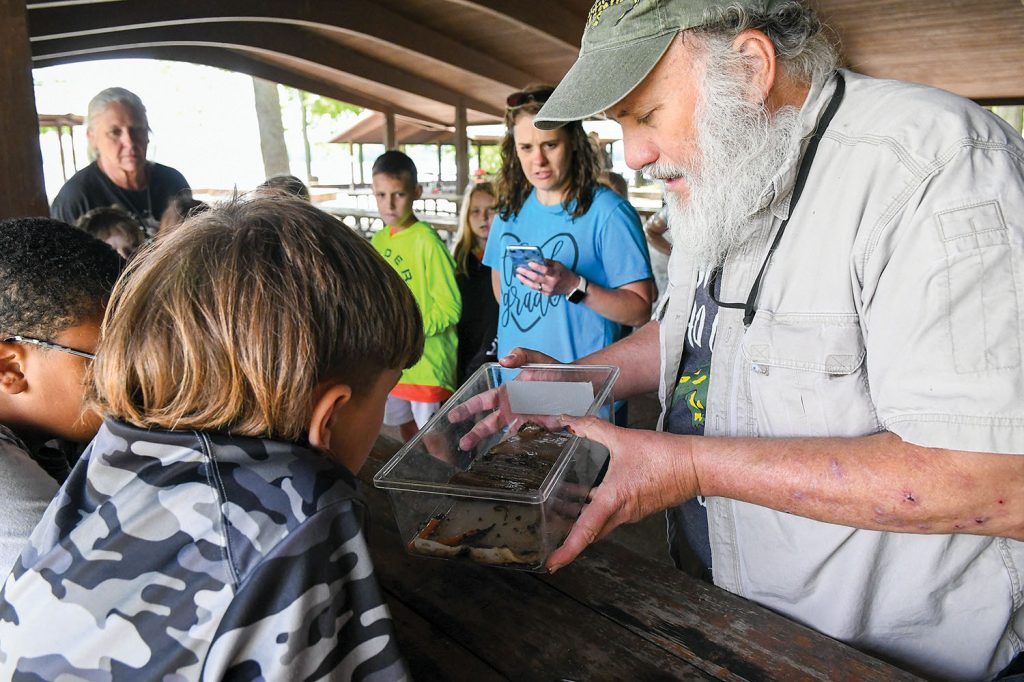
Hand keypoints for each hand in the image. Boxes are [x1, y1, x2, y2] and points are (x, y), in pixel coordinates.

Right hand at [446, 347, 562, 449]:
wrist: (579, 385)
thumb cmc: (555, 370)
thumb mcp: (538, 359)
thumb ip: (521, 355)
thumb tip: (504, 360)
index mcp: (508, 393)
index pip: (483, 401)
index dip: (467, 408)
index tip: (452, 415)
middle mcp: (513, 409)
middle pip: (489, 423)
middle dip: (475, 433)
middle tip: (462, 444)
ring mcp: (525, 421)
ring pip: (503, 436)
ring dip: (491, 445)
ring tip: (479, 456)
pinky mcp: (539, 430)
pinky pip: (524, 441)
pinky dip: (514, 450)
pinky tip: (504, 459)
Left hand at [516, 260, 578, 296]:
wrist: (572, 286)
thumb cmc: (564, 273)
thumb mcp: (558, 265)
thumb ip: (547, 262)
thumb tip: (535, 259)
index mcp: (556, 274)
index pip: (545, 270)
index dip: (537, 267)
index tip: (529, 263)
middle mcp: (552, 283)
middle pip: (536, 278)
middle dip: (526, 273)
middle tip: (518, 268)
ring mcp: (549, 290)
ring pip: (533, 286)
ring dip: (524, 280)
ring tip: (518, 275)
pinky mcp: (547, 294)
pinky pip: (536, 288)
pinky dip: (530, 283)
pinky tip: (524, 279)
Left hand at [545, 415, 698, 572]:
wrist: (696, 466)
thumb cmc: (664, 456)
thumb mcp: (623, 439)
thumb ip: (593, 428)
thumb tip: (568, 422)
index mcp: (613, 500)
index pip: (585, 531)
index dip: (567, 550)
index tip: (552, 564)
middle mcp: (622, 513)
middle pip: (591, 533)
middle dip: (570, 541)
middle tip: (549, 542)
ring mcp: (632, 512)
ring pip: (602, 524)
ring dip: (584, 524)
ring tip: (562, 514)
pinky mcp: (640, 507)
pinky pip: (614, 515)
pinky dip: (598, 511)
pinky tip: (589, 496)